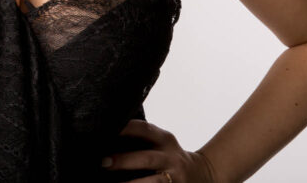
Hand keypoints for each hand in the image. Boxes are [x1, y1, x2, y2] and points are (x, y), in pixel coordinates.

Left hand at [100, 119, 216, 182]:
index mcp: (165, 140)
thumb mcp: (162, 143)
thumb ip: (142, 139)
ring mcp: (174, 177)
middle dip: (124, 161)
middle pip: (147, 159)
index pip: (144, 129)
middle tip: (104, 162)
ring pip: (154, 182)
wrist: (202, 174)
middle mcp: (170, 157)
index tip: (106, 130)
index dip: (126, 129)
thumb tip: (106, 138)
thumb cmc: (169, 157)